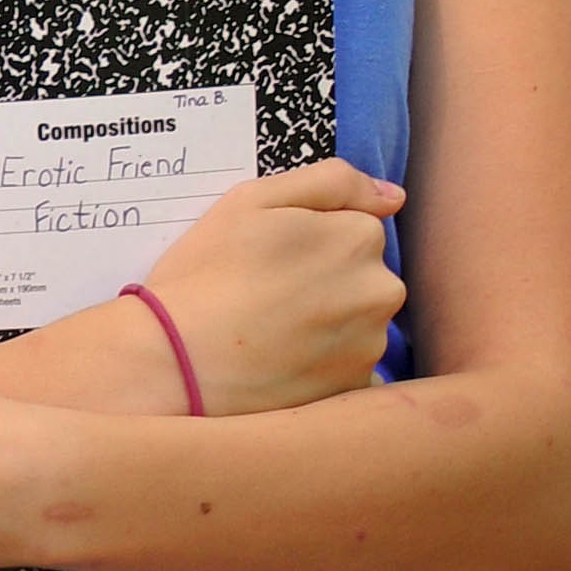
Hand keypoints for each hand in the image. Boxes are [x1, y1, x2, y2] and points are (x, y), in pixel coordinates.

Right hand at [139, 160, 405, 413]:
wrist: (176, 362)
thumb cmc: (206, 273)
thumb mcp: (252, 200)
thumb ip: (331, 182)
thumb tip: (394, 197)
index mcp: (360, 238)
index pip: (355, 228)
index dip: (309, 240)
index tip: (269, 259)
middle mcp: (381, 291)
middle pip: (362, 276)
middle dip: (326, 281)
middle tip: (265, 295)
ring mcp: (371, 345)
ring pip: (358, 321)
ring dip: (326, 323)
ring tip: (269, 332)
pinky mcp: (353, 388)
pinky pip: (348, 366)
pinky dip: (322, 365)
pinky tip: (281, 363)